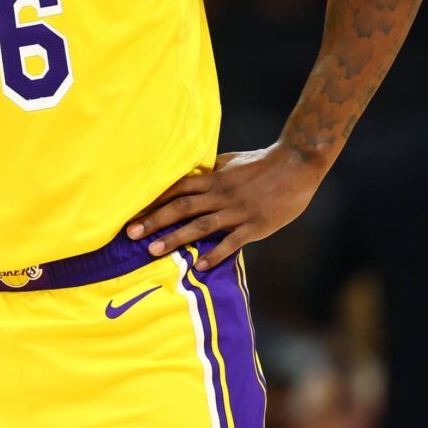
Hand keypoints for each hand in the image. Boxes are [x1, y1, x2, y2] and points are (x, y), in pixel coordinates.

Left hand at [126, 145, 322, 269]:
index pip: (176, 189)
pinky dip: (215, 254)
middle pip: (181, 207)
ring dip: (175, 239)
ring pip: (200, 226)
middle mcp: (220, 194)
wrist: (296, 164)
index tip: (134, 212)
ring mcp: (237, 211)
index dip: (153, 201)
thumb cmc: (263, 162)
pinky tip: (200, 266)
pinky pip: (231, 242)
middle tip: (130, 234)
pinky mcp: (255, 225)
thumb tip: (193, 176)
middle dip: (154, 221)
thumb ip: (211, 171)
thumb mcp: (231, 161)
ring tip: (153, 251)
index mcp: (214, 179)